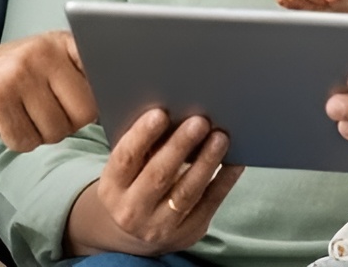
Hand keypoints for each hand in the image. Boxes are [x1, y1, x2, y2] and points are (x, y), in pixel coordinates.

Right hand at [0, 32, 94, 151]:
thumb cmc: (2, 80)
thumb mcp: (40, 63)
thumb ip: (76, 75)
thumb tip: (119, 102)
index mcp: (58, 41)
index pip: (103, 72)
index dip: (100, 97)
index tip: (88, 105)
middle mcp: (40, 53)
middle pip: (85, 110)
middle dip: (68, 123)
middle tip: (41, 112)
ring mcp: (18, 76)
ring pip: (57, 130)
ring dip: (40, 134)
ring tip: (19, 114)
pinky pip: (27, 141)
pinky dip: (17, 141)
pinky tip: (3, 122)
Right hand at [81, 108, 243, 256]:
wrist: (135, 235)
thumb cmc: (134, 186)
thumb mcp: (125, 172)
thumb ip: (142, 148)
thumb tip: (174, 113)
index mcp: (112, 188)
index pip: (125, 158)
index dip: (142, 135)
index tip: (160, 113)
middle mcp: (132, 210)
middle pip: (158, 176)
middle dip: (180, 146)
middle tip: (199, 121)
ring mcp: (160, 226)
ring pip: (186, 192)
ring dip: (206, 162)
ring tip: (221, 137)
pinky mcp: (187, 233)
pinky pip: (209, 204)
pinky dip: (224, 181)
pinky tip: (235, 161)